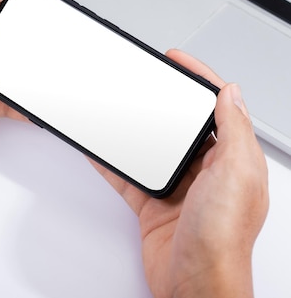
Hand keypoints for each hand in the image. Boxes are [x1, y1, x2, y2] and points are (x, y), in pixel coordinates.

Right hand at [92, 49, 268, 297]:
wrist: (195, 283)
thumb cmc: (222, 238)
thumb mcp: (235, 172)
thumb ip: (232, 130)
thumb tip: (231, 92)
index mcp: (233, 158)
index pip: (217, 106)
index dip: (198, 77)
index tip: (178, 60)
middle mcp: (208, 171)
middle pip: (180, 125)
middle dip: (161, 101)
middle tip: (144, 79)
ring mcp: (180, 188)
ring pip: (151, 148)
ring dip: (133, 130)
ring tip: (117, 110)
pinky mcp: (155, 204)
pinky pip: (129, 176)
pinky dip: (112, 162)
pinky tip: (101, 150)